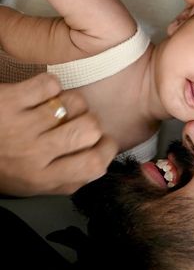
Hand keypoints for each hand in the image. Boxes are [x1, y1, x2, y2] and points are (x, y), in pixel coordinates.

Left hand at [0, 73, 117, 195]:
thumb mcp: (32, 186)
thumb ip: (67, 180)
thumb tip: (100, 164)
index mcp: (43, 178)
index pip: (95, 163)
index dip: (107, 148)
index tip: (103, 141)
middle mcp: (35, 153)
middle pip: (91, 128)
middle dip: (90, 121)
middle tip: (77, 122)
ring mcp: (22, 125)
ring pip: (74, 101)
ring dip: (70, 101)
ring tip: (57, 107)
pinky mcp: (10, 100)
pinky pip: (51, 83)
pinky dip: (49, 85)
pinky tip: (40, 95)